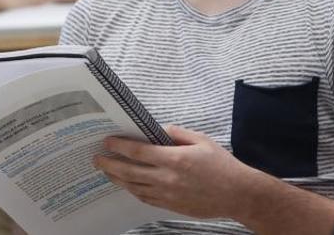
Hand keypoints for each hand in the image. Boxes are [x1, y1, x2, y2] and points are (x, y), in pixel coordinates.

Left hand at [94, 126, 263, 219]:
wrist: (237, 194)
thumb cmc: (222, 165)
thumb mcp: (202, 140)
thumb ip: (177, 133)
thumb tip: (158, 128)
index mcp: (175, 159)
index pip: (139, 151)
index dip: (120, 146)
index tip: (107, 141)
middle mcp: (167, 178)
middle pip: (130, 172)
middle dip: (110, 164)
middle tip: (97, 159)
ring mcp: (167, 194)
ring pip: (134, 187)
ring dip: (117, 179)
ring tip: (107, 172)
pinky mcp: (171, 205)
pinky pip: (145, 198)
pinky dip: (133, 191)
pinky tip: (127, 185)